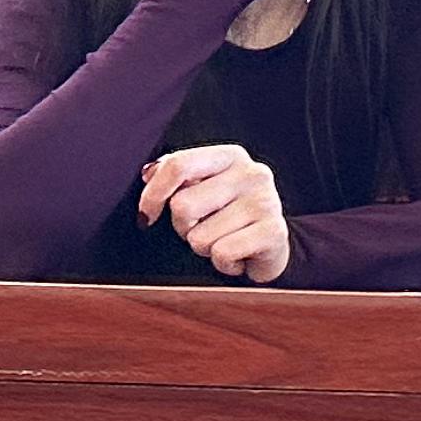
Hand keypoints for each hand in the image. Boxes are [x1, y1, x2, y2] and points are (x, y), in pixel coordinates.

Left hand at [137, 145, 291, 283]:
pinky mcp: (274, 232)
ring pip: (200, 237)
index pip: (179, 165)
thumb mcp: (205, 188)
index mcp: (230, 156)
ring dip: (204, 248)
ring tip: (223, 241)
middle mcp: (251, 173)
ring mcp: (265, 201)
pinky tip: (236, 256)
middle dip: (184, 227)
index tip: (146, 216)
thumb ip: (176, 175)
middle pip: (183, 205)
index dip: (153, 194)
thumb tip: (148, 173)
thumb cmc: (230, 215)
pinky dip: (223, 263)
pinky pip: (222, 253)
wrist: (272, 244)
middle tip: (203, 229)